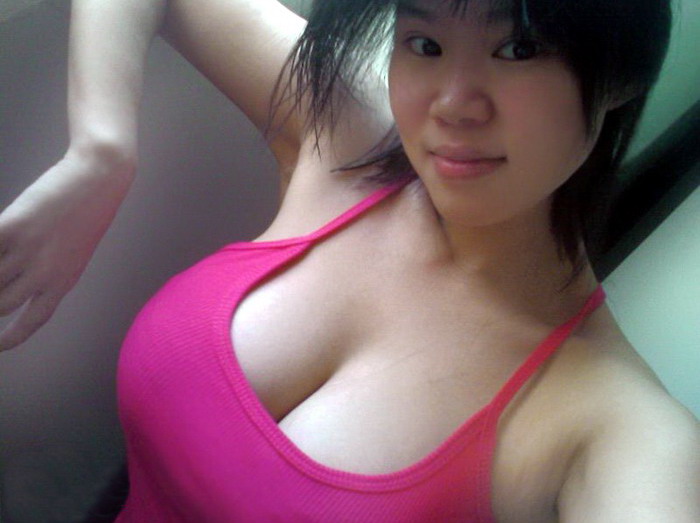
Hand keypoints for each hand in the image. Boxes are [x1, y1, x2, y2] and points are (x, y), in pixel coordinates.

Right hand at [0, 146, 134, 351]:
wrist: (100, 177)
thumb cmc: (87, 211)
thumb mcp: (74, 250)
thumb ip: (50, 270)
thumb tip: (13, 282)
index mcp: (64, 281)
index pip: (34, 320)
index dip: (12, 337)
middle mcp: (45, 273)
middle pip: (0, 305)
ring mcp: (28, 250)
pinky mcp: (13, 225)